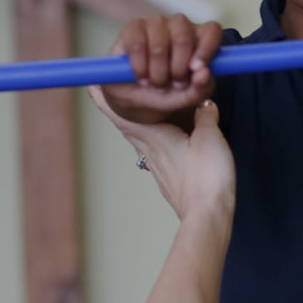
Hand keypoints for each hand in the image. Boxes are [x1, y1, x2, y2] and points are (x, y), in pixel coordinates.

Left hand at [88, 88, 234, 220]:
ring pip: (140, 140)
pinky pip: (155, 152)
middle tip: (107, 95)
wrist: (207, 215)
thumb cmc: (205, 178)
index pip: (122, 115)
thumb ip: (205, 116)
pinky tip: (163, 139)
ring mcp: (159, 167)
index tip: (93, 86)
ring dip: (134, 124)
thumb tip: (204, 103)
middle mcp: (151, 152)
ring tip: (135, 112)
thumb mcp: (209, 137)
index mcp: (154, 137)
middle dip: (116, 109)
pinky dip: (153, 139)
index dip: (106, 100)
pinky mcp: (170, 178)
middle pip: (127, 127)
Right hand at [98, 15, 223, 124]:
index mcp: (200, 37)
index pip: (212, 31)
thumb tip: (204, 73)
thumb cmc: (168, 92)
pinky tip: (141, 76)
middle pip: (183, 40)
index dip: (206, 49)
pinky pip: (137, 46)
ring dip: (157, 73)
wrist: (138, 98)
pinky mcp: (134, 27)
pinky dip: (140, 68)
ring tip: (156, 83)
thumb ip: (201, 88)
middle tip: (174, 84)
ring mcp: (156, 23)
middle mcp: (180, 25)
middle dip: (177, 70)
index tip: (197, 69)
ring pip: (159, 46)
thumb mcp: (188, 97)